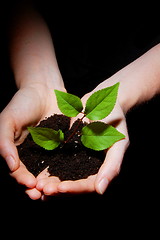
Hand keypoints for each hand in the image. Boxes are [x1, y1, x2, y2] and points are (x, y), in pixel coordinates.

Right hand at [0, 83, 62, 198]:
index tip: (29, 184)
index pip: (18, 171)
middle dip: (37, 187)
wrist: (43, 88)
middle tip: (42, 194)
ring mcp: (49, 151)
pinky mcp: (63, 145)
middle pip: (34, 175)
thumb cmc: (22, 102)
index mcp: (18, 151)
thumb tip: (10, 166)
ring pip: (50, 171)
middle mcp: (33, 154)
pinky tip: (69, 176)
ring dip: (51, 182)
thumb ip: (5, 143)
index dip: (22, 179)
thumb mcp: (8, 120)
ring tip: (55, 190)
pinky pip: (64, 159)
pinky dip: (65, 169)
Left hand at [36, 80, 128, 196]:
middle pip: (73, 185)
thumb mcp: (118, 143)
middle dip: (58, 189)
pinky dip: (47, 168)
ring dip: (51, 182)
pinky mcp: (67, 150)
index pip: (88, 186)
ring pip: (63, 177)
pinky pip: (57, 161)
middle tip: (42, 190)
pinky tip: (36, 172)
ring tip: (36, 185)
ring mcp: (77, 159)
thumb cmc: (115, 121)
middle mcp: (89, 168)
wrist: (104, 102)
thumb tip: (101, 191)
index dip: (75, 189)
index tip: (60, 188)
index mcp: (102, 170)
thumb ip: (112, 166)